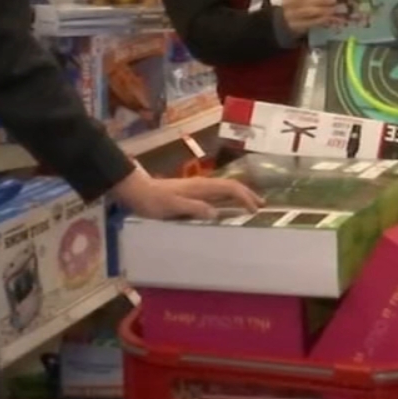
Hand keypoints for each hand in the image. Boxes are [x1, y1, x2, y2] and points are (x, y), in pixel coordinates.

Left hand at [112, 165, 263, 219]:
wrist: (135, 190)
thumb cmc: (152, 200)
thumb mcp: (171, 206)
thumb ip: (193, 208)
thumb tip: (216, 214)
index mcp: (200, 187)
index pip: (229, 188)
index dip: (244, 197)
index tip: (255, 210)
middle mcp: (201, 185)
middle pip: (231, 186)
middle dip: (247, 194)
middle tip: (262, 206)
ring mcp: (196, 188)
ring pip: (224, 189)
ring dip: (239, 196)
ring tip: (251, 206)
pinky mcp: (191, 192)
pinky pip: (216, 194)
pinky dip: (227, 199)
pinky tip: (227, 208)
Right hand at [281, 0, 338, 34]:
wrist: (284, 20)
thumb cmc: (295, 3)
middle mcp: (289, 5)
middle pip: (306, 2)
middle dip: (322, 1)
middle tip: (334, 0)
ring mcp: (292, 17)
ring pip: (310, 13)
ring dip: (324, 11)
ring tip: (334, 9)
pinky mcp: (297, 27)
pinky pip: (311, 23)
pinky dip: (322, 20)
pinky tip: (330, 18)